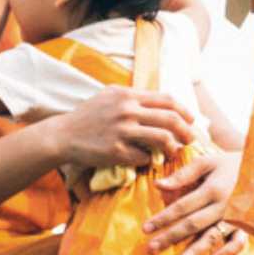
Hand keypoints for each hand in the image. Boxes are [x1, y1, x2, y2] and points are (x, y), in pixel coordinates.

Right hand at [52, 88, 195, 171]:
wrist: (62, 135)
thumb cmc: (89, 115)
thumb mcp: (110, 95)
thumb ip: (135, 96)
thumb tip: (165, 102)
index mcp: (128, 95)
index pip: (168, 100)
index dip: (185, 111)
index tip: (191, 120)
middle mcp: (127, 111)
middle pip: (171, 119)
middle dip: (187, 131)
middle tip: (191, 139)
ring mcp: (121, 131)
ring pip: (162, 139)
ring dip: (173, 147)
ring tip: (174, 151)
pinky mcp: (115, 151)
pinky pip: (144, 157)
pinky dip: (149, 159)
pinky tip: (148, 160)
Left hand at [142, 147, 242, 254]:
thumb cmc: (229, 165)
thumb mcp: (207, 162)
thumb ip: (183, 174)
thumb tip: (158, 186)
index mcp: (213, 189)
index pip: (182, 207)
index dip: (163, 218)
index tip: (145, 229)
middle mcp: (224, 206)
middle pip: (193, 225)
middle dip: (171, 238)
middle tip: (151, 250)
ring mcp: (236, 217)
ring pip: (213, 237)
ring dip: (195, 252)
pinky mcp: (246, 225)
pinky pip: (238, 242)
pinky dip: (225, 253)